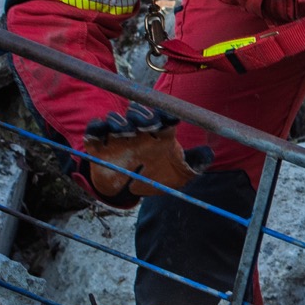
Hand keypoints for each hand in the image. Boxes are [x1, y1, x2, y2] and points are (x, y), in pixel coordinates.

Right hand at [82, 102, 212, 203]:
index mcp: (160, 134)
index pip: (164, 118)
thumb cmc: (158, 178)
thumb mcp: (180, 174)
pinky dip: (97, 127)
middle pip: (139, 114)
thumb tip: (209, 153)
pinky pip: (95, 130)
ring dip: (119, 121)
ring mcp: (119, 135)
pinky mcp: (99, 143)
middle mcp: (139, 130)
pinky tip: (102, 130)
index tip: (170, 119)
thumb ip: (193, 163)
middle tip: (146, 121)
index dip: (166, 116)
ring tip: (124, 128)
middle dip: (142, 115)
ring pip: (117, 120)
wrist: (129, 190)